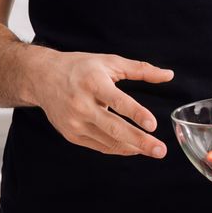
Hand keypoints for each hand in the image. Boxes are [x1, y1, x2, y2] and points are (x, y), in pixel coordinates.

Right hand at [27, 51, 173, 157]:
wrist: (42, 78)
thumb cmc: (80, 68)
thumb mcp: (109, 62)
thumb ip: (140, 70)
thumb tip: (168, 75)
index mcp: (93, 83)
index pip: (117, 101)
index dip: (136, 113)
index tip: (153, 125)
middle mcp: (81, 104)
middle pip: (114, 128)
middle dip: (140, 141)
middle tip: (161, 150)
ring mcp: (75, 123)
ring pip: (108, 141)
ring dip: (133, 147)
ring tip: (154, 150)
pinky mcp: (71, 135)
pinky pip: (100, 146)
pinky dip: (119, 148)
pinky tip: (134, 148)